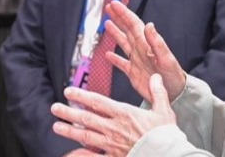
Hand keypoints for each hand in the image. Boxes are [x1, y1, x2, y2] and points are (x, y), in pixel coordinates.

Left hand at [52, 74, 176, 155]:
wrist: (169, 154)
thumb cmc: (166, 134)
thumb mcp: (164, 109)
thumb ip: (157, 92)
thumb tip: (156, 76)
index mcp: (124, 113)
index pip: (97, 101)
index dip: (80, 96)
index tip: (68, 91)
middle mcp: (114, 128)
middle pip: (86, 118)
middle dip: (68, 112)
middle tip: (54, 108)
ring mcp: (112, 144)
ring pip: (86, 136)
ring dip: (69, 131)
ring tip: (56, 127)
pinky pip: (94, 156)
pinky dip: (82, 154)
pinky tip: (71, 153)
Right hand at [104, 0, 185, 101]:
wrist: (176, 94)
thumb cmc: (173, 76)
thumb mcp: (166, 58)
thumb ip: (157, 42)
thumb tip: (149, 25)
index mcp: (146, 44)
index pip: (133, 24)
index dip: (123, 13)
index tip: (114, 4)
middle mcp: (140, 49)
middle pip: (127, 29)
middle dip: (119, 17)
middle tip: (109, 6)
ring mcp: (137, 60)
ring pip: (123, 43)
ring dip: (116, 33)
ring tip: (108, 23)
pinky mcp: (134, 73)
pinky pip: (122, 63)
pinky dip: (114, 59)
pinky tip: (108, 55)